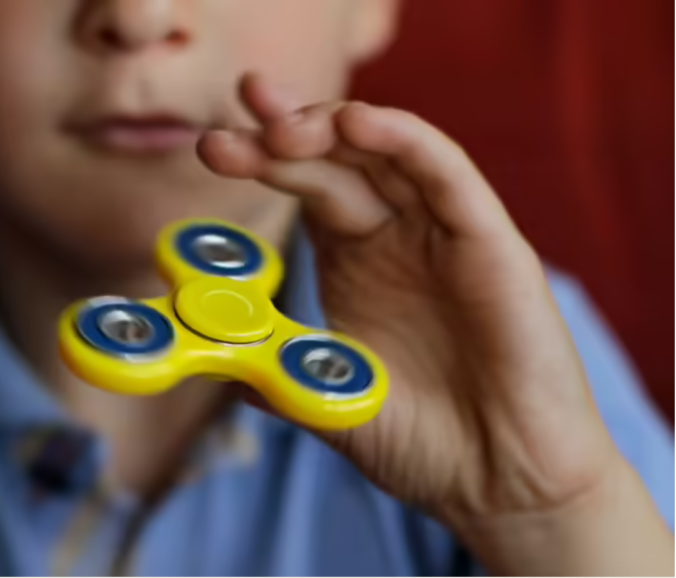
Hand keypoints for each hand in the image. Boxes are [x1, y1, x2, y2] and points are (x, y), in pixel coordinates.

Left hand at [199, 74, 671, 573]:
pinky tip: (356, 123)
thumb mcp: (324, 400)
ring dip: (330, 127)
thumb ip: (269, 371)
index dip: (260, 161)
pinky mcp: (492, 243)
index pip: (306, 187)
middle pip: (337, 160)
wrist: (500, 485)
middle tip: (227, 127)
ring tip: (275, 123)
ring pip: (386, 154)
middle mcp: (397, 236)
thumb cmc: (422, 445)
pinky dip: (403, 141)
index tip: (213, 146)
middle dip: (280, 135)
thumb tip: (205, 357)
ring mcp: (443, 234)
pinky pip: (448, 174)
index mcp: (356, 260)